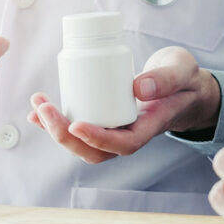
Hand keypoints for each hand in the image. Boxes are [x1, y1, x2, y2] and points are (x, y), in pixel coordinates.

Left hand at [26, 46, 220, 162]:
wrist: (184, 87)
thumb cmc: (184, 79)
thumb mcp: (182, 71)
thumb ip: (166, 78)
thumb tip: (138, 88)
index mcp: (150, 127)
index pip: (123, 144)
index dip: (98, 139)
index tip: (77, 124)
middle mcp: (130, 134)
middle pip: (95, 151)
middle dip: (65, 136)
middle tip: (45, 110)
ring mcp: (116, 130)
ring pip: (82, 145)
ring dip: (56, 130)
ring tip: (38, 106)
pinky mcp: (105, 120)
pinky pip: (78, 130)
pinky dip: (56, 123)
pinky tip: (39, 111)